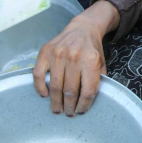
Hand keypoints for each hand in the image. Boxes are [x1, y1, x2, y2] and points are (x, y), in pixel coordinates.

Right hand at [33, 1, 119, 116]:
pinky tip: (44, 95)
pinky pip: (39, 74)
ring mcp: (58, 54)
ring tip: (57, 110)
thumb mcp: (102, 64)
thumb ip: (99, 81)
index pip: (87, 91)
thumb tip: (89, 101)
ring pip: (55, 86)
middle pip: (70, 91)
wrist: (83, 28)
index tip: (81, 111)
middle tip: (68, 114)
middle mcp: (74, 57)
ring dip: (55, 102)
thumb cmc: (93, 49)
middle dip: (69, 106)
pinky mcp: (45, 52)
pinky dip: (40, 87)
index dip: (84, 105)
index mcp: (91, 61)